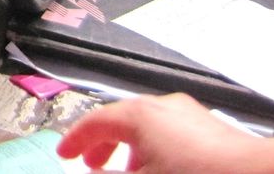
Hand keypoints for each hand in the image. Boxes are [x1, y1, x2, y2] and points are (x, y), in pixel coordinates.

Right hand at [57, 93, 261, 172]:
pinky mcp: (209, 128)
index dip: (75, 139)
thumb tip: (94, 173)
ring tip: (128, 171)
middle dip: (103, 143)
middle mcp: (161, 107)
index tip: (64, 154)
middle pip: (120, 120)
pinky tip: (163, 170)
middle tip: (91, 164)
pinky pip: (169, 133)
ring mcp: (188, 115)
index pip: (95, 122)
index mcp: (139, 115)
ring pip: (146, 127)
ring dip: (129, 149)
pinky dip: (154, 149)